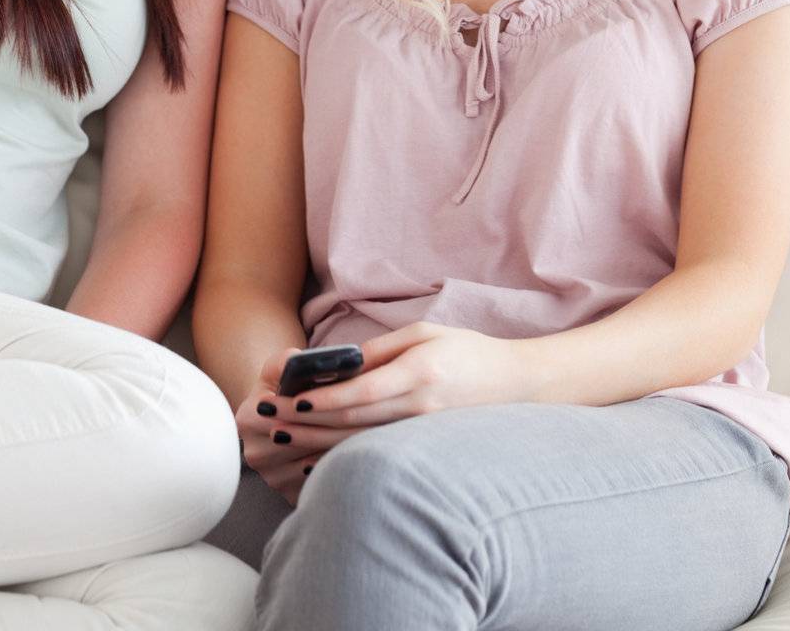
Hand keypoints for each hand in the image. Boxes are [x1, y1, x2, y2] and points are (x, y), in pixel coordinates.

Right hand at [235, 347, 364, 507]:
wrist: (277, 416)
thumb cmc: (281, 387)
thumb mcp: (279, 367)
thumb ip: (287, 360)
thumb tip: (305, 362)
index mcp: (247, 420)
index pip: (285, 415)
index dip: (315, 407)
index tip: (344, 397)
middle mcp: (255, 454)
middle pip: (302, 443)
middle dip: (332, 429)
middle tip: (365, 416)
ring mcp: (272, 478)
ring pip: (315, 464)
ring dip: (339, 450)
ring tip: (365, 433)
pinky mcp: (289, 494)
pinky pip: (321, 482)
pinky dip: (339, 467)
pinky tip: (356, 452)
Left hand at [264, 322, 523, 431]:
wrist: (516, 385)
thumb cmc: (467, 351)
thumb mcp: (425, 333)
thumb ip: (382, 350)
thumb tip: (341, 364)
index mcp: (420, 373)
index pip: (364, 391)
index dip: (327, 398)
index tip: (294, 399)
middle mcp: (420, 408)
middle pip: (354, 420)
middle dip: (309, 421)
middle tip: (272, 418)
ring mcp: (423, 433)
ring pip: (360, 442)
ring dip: (317, 441)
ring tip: (282, 436)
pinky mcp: (424, 447)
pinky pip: (375, 452)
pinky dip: (341, 455)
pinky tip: (313, 456)